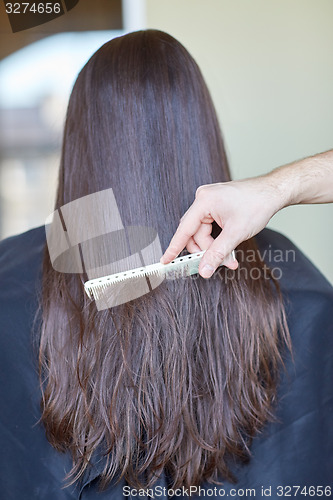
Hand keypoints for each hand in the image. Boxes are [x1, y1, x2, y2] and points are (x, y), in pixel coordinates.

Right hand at [160, 177, 282, 277]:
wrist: (274, 191)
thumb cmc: (257, 205)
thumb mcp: (236, 234)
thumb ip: (217, 254)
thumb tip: (204, 270)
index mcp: (204, 201)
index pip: (184, 229)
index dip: (174, 247)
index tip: (165, 261)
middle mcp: (203, 199)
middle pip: (194, 233)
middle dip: (206, 251)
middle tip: (219, 263)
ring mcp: (209, 201)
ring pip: (203, 233)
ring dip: (214, 247)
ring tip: (230, 258)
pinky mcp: (216, 205)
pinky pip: (210, 227)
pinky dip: (218, 239)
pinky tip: (229, 247)